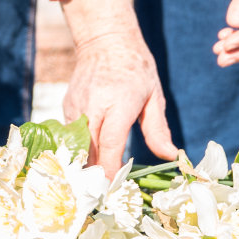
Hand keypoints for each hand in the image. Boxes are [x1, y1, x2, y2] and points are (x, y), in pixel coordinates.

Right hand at [59, 0, 175, 175]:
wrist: (104, 40)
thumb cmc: (135, 67)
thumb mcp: (153, 96)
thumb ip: (158, 129)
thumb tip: (171, 156)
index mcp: (119, 101)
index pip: (111, 141)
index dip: (110, 168)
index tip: (113, 188)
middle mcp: (94, 104)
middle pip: (90, 149)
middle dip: (96, 175)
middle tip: (105, 198)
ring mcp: (76, 106)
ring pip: (77, 145)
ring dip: (86, 165)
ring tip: (95, 188)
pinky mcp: (67, 107)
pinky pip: (72, 136)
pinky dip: (80, 150)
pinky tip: (89, 163)